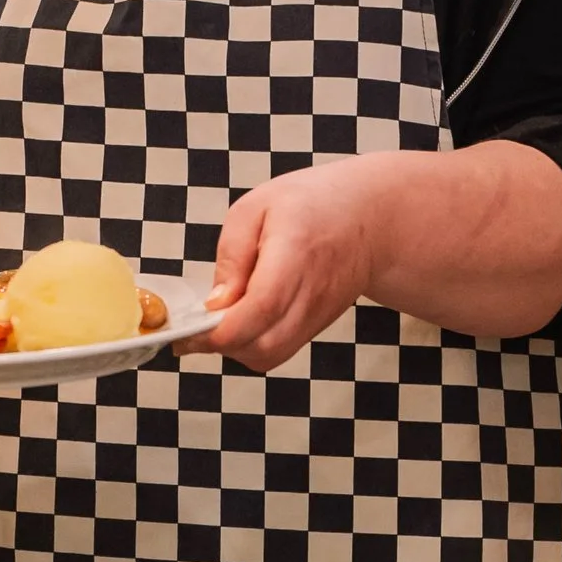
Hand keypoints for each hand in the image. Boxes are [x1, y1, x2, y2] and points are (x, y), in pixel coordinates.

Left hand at [191, 160, 387, 374]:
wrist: (369, 218)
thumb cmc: (313, 205)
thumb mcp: (258, 206)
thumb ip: (232, 253)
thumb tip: (216, 301)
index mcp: (295, 253)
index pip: (261, 307)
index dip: (222, 327)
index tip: (192, 323)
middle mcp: (311, 293)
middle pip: (264, 346)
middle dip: (222, 344)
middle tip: (197, 324)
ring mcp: (318, 315)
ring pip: (270, 357)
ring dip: (236, 349)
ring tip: (218, 322)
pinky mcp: (317, 326)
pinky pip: (280, 351)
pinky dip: (253, 346)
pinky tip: (241, 322)